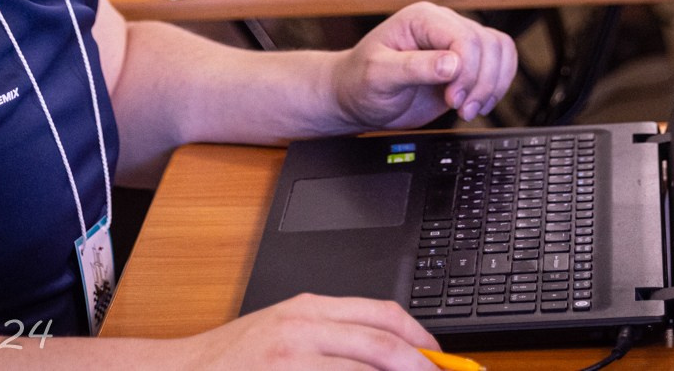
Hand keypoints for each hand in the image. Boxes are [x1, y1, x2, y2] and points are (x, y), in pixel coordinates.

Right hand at [164, 293, 437, 370]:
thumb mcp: (285, 330)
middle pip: (380, 345)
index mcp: (307, 309)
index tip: (439, 358)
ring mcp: (291, 362)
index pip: (380, 314)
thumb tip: (388, 352)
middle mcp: (301, 330)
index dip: (420, 337)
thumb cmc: (234, 359)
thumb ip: (332, 334)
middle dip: (419, 367)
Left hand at [333, 2, 517, 127]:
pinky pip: (498, 65)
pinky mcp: (464, 65)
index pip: (465, 37)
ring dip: (492, 85)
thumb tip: (452, 64)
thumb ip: (415, 67)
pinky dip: (496, 87)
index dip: (467, 70)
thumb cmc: (359, 82)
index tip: (452, 98)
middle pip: (488, 45)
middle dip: (481, 82)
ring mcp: (456, 45)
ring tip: (469, 109)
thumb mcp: (378, 75)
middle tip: (460, 108)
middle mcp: (442, 26)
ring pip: (500, 52)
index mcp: (422, 19)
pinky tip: (476, 105)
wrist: (355, 98)